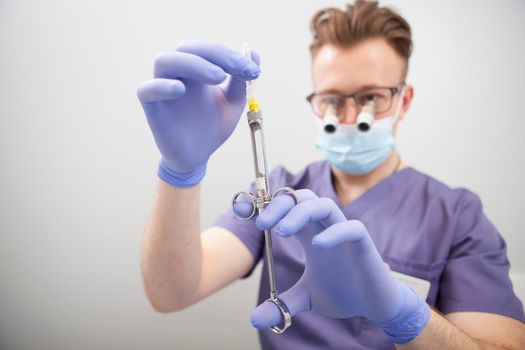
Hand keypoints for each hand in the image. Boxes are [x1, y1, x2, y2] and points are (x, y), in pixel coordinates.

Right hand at [137, 41, 259, 186]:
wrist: (198, 156)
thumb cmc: (212, 127)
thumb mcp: (232, 103)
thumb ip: (240, 80)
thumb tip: (252, 54)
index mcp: (197, 70)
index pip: (209, 50)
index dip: (231, 56)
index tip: (253, 71)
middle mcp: (178, 74)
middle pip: (187, 48)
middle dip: (215, 54)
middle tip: (238, 70)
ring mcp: (163, 88)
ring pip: (164, 60)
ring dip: (192, 63)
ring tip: (218, 77)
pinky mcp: (151, 107)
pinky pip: (146, 90)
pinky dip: (161, 86)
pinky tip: (180, 90)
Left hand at [251, 189, 429, 343]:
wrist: (374, 305)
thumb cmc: (342, 293)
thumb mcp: (306, 299)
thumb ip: (283, 304)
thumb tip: (256, 319)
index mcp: (308, 233)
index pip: (286, 208)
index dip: (265, 205)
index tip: (243, 211)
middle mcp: (323, 227)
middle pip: (302, 198)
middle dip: (280, 205)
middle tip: (262, 223)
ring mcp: (343, 232)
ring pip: (324, 205)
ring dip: (301, 212)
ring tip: (282, 231)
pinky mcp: (363, 243)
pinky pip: (351, 228)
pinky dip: (334, 233)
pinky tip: (316, 246)